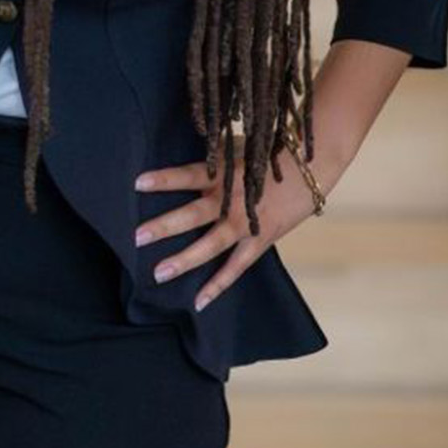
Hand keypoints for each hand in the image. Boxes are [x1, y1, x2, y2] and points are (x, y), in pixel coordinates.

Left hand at [134, 146, 329, 311]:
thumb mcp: (234, 146)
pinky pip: (236, 267)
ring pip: (211, 245)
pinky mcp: (260, 240)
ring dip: (184, 260)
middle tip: (136, 237)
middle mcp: (231, 199)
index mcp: (223, 172)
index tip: (136, 183)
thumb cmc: (267, 152)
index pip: (186, 175)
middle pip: (192, 215)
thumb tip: (179, 146)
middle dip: (164, 226)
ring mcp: (245, 223)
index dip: (163, 179)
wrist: (311, 168)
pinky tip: (199, 302)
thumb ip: (208, 156)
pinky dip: (218, 284)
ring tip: (158, 273)